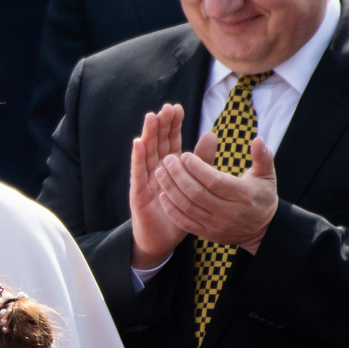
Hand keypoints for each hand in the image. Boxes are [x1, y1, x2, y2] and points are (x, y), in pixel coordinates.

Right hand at [129, 106, 187, 270]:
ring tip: (151, 117)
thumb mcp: (195, 184)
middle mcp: (155, 169)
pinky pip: (138, 173)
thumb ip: (202, 161)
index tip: (177, 108)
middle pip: (157, 143)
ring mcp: (145, 180)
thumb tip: (211, 134)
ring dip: (148, 135)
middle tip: (166, 108)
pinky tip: (138, 142)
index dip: (173, 125)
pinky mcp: (138, 193)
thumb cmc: (178, 212)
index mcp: (169, 166)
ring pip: (146, 153)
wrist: (162, 239)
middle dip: (161, 125)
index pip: (170, 141)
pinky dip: (137, 157)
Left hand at [154, 134, 279, 253]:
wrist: (262, 230)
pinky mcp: (209, 235)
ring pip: (188, 207)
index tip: (184, 155)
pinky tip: (163, 195)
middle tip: (168, 160)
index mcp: (243, 195)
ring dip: (171, 189)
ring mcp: (217, 226)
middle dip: (179, 175)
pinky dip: (172, 210)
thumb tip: (258, 139)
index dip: (197, 168)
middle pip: (197, 193)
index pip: (214, 181)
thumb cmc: (261, 196)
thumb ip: (262, 156)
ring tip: (160, 173)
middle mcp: (229, 212)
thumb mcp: (267, 175)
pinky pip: (185, 223)